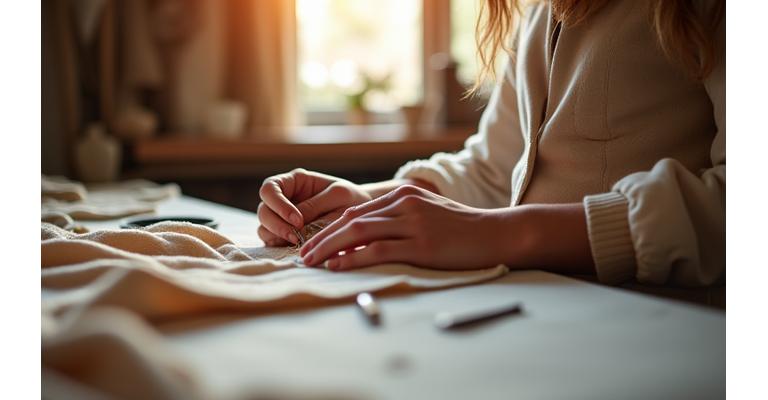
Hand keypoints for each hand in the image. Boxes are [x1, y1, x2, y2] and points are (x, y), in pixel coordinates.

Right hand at [257, 169, 371, 245]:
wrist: (360, 213)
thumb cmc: (350, 198)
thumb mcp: (337, 196)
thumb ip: (315, 206)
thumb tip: (295, 223)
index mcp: (294, 182)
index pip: (270, 189)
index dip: (278, 205)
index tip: (298, 220)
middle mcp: (284, 199)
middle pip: (263, 210)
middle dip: (276, 224)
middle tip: (295, 236)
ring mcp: (282, 218)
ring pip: (264, 228)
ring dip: (276, 236)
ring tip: (297, 243)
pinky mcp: (285, 235)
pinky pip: (272, 241)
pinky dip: (279, 246)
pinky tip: (295, 248)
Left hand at [300, 185, 517, 270]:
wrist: (497, 233)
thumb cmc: (463, 229)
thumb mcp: (428, 214)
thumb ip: (399, 219)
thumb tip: (366, 237)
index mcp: (403, 195)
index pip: (356, 211)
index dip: (329, 227)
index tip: (312, 243)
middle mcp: (404, 204)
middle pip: (350, 219)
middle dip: (321, 237)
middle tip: (302, 254)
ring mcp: (413, 222)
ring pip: (358, 232)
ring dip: (329, 247)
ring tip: (311, 262)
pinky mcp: (421, 244)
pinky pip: (378, 250)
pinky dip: (353, 257)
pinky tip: (337, 265)